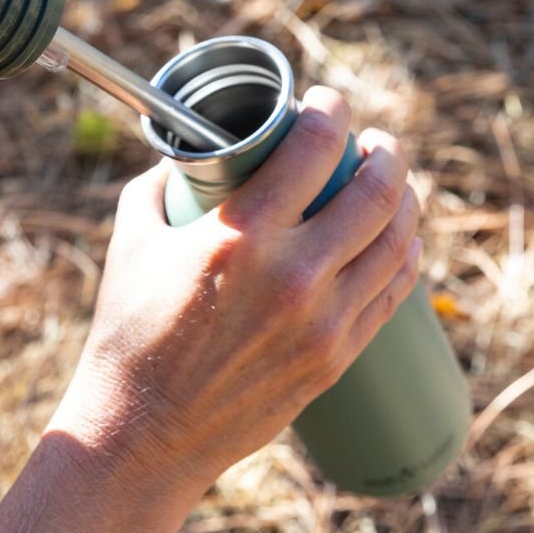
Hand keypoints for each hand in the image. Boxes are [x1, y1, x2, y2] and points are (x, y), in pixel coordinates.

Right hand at [51, 87, 421, 496]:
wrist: (143, 431)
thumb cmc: (129, 331)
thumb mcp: (131, 240)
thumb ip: (159, 186)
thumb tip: (186, 158)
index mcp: (240, 235)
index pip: (313, 148)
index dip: (330, 110)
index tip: (327, 102)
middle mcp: (293, 274)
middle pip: (373, 190)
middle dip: (383, 151)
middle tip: (373, 141)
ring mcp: (323, 322)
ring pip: (396, 241)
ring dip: (404, 199)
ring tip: (392, 183)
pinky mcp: (336, 358)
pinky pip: (392, 294)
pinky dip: (404, 255)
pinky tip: (400, 240)